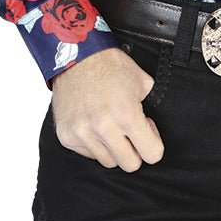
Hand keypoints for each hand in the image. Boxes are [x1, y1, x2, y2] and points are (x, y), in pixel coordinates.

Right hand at [49, 45, 164, 171]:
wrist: (77, 56)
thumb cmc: (111, 66)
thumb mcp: (142, 83)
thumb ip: (151, 109)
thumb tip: (153, 130)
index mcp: (126, 114)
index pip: (152, 155)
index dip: (154, 144)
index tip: (148, 133)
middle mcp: (103, 127)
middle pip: (130, 165)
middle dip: (134, 150)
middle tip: (130, 131)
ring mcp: (82, 133)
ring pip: (108, 161)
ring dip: (113, 147)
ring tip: (111, 125)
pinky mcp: (67, 136)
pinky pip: (88, 154)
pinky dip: (94, 144)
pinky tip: (95, 124)